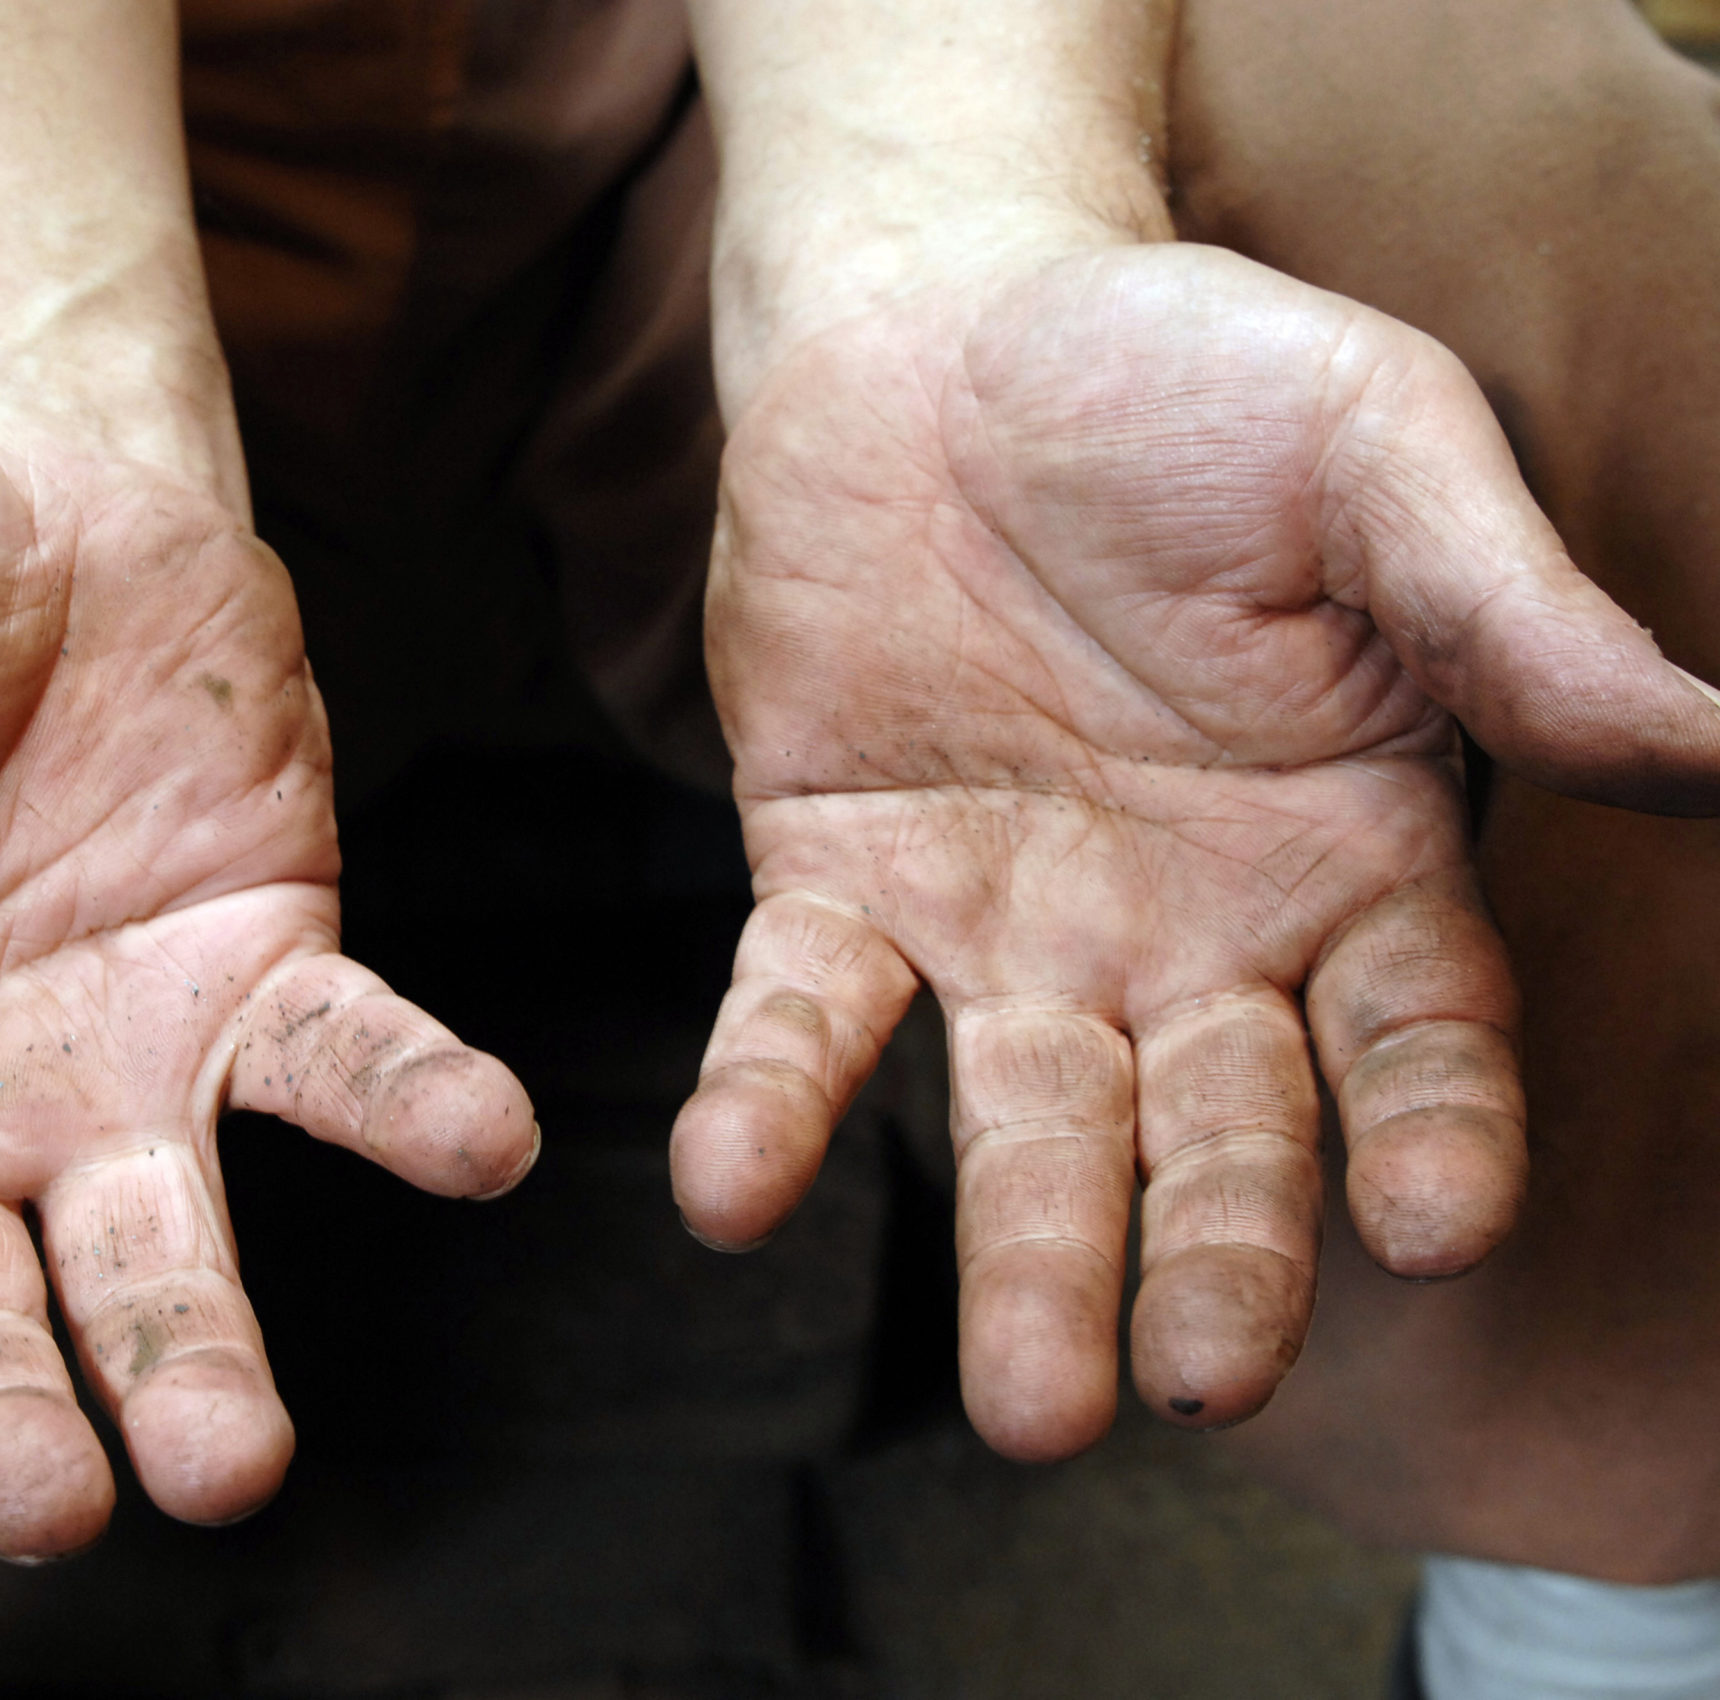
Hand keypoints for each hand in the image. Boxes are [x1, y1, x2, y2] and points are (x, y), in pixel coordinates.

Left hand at [674, 245, 1719, 1458]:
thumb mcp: (1380, 452)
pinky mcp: (838, 881)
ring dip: (1020, 1258)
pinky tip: (730, 1188)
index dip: (1435, 1129)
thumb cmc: (1187, 375)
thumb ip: (1509, 610)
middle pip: (1217, 1131)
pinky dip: (772, 1102)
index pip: (1415, 1029)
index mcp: (1350, 852)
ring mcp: (1008, 922)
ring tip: (1022, 1404)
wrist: (940, 323)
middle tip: (1196, 1390)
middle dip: (1214, 1260)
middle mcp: (1187, 930)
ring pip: (1025, 1121)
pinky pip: (804, 1015)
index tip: (1436, 1226)